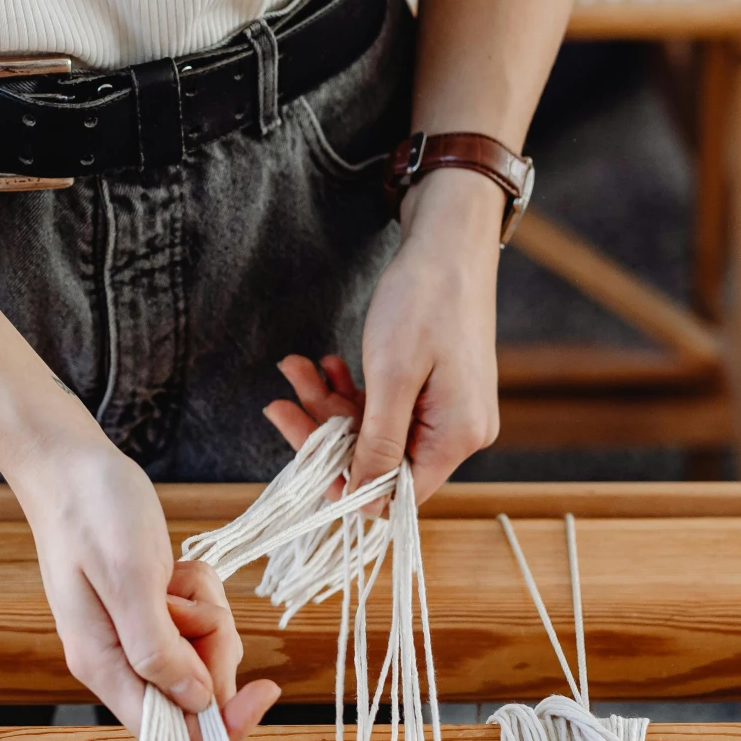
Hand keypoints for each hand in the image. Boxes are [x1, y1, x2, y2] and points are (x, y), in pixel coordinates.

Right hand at [5, 430, 277, 736]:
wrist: (68, 464)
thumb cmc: (91, 511)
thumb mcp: (129, 578)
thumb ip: (158, 649)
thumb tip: (196, 704)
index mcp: (103, 664)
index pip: (169, 732)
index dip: (222, 723)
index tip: (265, 689)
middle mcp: (118, 660)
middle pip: (196, 691)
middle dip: (215, 647)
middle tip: (194, 596)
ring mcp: (134, 635)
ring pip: (202, 653)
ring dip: (207, 613)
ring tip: (175, 574)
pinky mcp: (149, 610)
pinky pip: (197, 620)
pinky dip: (200, 592)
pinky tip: (175, 566)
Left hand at [263, 168, 504, 499]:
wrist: (449, 241)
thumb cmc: (424, 299)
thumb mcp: (393, 374)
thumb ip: (378, 441)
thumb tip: (362, 499)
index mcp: (457, 437)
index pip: (393, 492)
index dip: (342, 479)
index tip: (299, 447)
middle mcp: (457, 433)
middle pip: (378, 459)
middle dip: (323, 429)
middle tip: (282, 397)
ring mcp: (446, 411)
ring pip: (374, 429)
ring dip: (329, 403)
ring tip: (297, 367)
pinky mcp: (434, 391)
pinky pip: (385, 406)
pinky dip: (350, 389)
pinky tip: (327, 364)